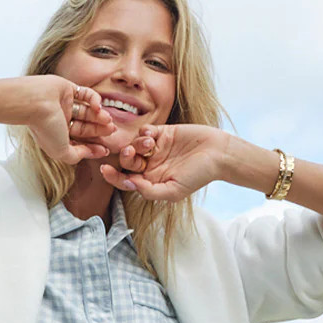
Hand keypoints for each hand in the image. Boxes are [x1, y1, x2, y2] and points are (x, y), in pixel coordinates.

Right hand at [25, 75, 115, 164]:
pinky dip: (94, 99)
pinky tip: (98, 106)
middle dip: (100, 130)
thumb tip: (90, 152)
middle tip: (113, 131)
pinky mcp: (68, 89)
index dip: (93, 147)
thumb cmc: (45, 128)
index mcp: (58, 136)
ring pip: (87, 112)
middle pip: (86, 127)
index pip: (79, 143)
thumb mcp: (62, 152)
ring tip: (109, 120)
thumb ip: (77, 155)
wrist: (34, 103)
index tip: (106, 150)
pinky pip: (86, 94)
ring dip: (100, 116)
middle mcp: (61, 121)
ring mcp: (65, 105)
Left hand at [100, 124, 227, 201]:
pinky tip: (152, 135)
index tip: (105, 169)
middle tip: (130, 153)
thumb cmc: (198, 176)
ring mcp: (156, 149)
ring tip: (149, 144)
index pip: (126, 180)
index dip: (113, 176)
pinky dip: (144, 133)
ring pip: (134, 146)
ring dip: (136, 144)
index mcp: (151, 182)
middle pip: (127, 162)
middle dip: (125, 157)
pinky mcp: (163, 133)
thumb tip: (129, 184)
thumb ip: (150, 191)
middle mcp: (151, 166)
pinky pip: (145, 132)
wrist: (218, 154)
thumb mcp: (174, 190)